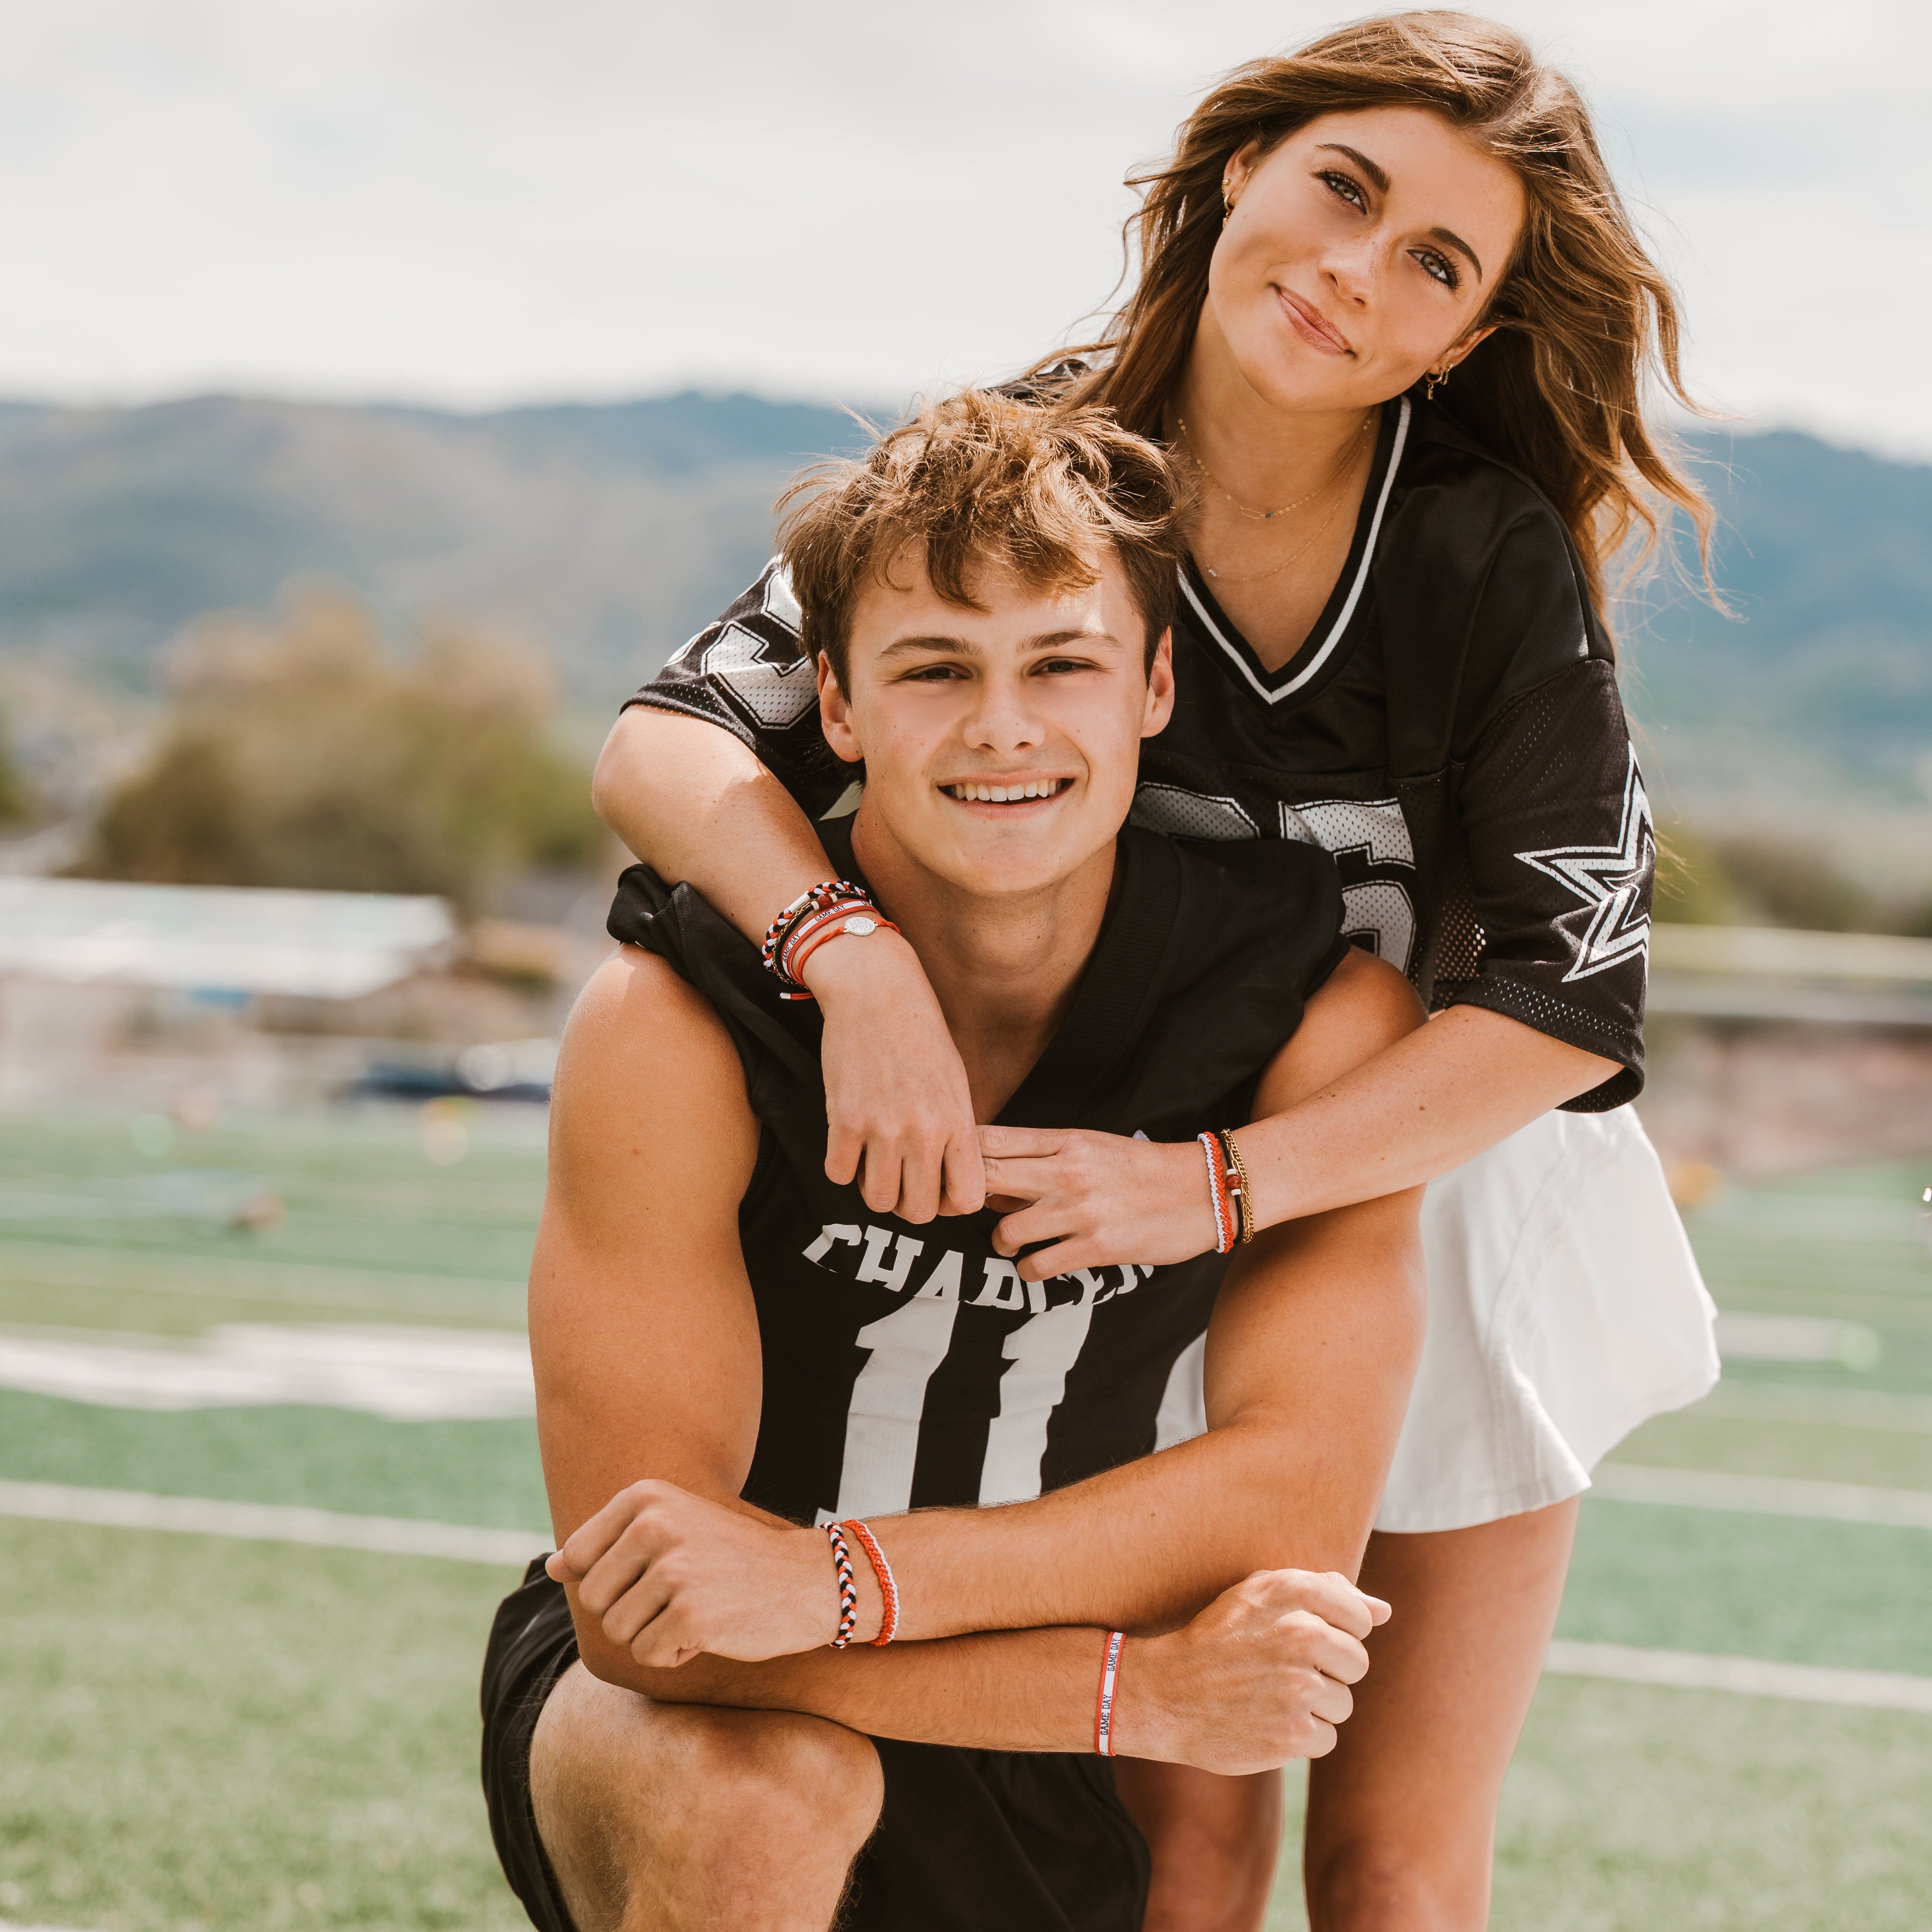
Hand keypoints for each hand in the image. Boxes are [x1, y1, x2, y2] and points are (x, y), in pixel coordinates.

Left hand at [545, 1480, 872, 1667]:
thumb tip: (550, 1567)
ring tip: (698, 1609)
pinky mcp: (688, 1614)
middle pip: (593, 1598)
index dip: (612, 1580)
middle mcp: (653, 1525)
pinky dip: (674, 1655)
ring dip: (653, 1634)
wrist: (808, 1580)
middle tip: (682, 1595)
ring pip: (617, 1631)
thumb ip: (608, 1546)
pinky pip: (646, 1655)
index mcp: (644, 1497)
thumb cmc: (733, 1559)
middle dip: (630, 1611)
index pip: (577, 1557)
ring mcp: (672, 1569)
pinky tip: (710, 1631)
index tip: (657, 1571)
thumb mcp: (672, 1531)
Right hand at [805, 928, 983, 1220]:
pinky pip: (839, 1175)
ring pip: (878, 1200)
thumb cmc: (920, 1032)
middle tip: (903, 1180)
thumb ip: (956, 1130)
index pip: (968, 1199)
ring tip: (875, 1163)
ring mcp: (883, 1128)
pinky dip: (842, 1166)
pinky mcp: (844, 1119)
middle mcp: (924, 1131)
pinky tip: (849, 1144)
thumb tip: (951, 1177)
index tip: (941, 1188)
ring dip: (875, 1189)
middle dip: (910, 1203)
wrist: (876, 989)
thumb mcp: (956, 1081)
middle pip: (919, 1212)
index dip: (953, 1203)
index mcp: (958, 1121)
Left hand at [979, 1127, 1218, 1279]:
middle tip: (969, 1211)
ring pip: (1006, 1231)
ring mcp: (1080, 1211)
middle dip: (968, 1198)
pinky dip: (1029, 1269)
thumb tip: (990, 1179)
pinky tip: (1041, 1262)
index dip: (960, 1156)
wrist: (1202, 1191)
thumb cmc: (1142, 1169)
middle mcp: (1067, 1171)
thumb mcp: (1091, 1146)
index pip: (991, 1140)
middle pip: (986, 1178)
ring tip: (1015, 1241)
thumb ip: (1040, 1157)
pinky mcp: (1096, 1248)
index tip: (957, 1173)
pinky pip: (1035, 1266)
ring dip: (1002, 1241)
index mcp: (1065, 1139)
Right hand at [1120, 1570, 1389, 1773]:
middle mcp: (1300, 1635)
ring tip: (1271, 1697)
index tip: (1299, 1641)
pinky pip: (1326, 1738)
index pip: (1360, 1619)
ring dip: (1315, 1707)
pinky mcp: (1292, 1734)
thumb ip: (1326, 1592)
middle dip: (1329, 1672)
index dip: (1334, 1633)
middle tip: (1283, 1672)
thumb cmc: (1220, 1639)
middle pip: (1358, 1663)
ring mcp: (1297, 1687)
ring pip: (1344, 1704)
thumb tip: (1384, 1610)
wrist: (1167, 1693)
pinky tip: (1266, 1721)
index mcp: (1295, 1593)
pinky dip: (1301, 1737)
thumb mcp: (1261, 1595)